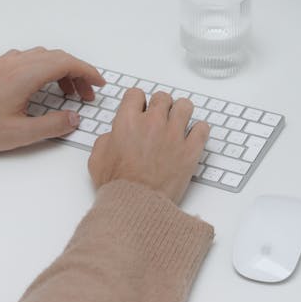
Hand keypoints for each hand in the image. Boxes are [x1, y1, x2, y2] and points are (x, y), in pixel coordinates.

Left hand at [0, 47, 104, 152]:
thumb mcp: (21, 133)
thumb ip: (52, 125)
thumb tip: (73, 118)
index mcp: (25, 74)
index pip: (66, 63)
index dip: (87, 71)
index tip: (98, 83)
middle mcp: (18, 62)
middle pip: (58, 57)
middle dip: (78, 74)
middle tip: (87, 95)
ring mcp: (9, 62)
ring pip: (45, 57)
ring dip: (62, 71)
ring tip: (70, 94)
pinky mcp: (1, 66)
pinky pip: (32, 59)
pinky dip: (47, 69)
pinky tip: (47, 87)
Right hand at [88, 88, 209, 203]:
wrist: (136, 207)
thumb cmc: (118, 187)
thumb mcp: (98, 159)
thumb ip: (106, 139)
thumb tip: (113, 136)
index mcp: (128, 121)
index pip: (136, 94)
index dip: (137, 102)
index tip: (139, 109)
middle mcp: (152, 123)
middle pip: (162, 97)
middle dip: (159, 106)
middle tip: (158, 119)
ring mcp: (173, 135)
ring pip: (185, 106)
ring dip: (180, 113)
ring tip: (178, 123)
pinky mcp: (190, 150)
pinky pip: (202, 128)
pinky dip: (199, 131)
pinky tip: (192, 137)